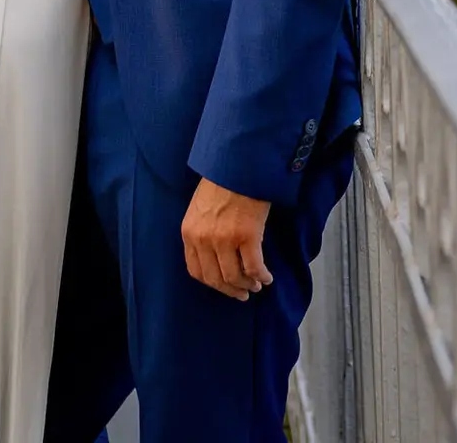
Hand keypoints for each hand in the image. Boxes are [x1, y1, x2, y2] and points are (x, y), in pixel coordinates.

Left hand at [180, 177, 272, 300]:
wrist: (238, 164)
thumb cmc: (222, 182)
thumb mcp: (200, 208)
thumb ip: (202, 231)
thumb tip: (215, 253)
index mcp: (189, 232)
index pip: (196, 270)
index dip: (212, 283)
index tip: (223, 286)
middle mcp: (203, 239)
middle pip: (215, 278)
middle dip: (230, 290)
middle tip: (243, 294)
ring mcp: (224, 239)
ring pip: (234, 277)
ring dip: (247, 285)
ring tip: (257, 285)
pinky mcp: (246, 236)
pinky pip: (253, 267)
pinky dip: (261, 276)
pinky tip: (267, 277)